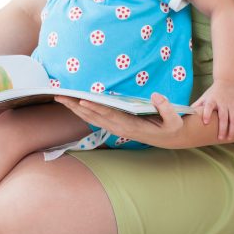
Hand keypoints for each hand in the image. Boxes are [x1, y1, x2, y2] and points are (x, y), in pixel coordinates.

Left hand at [54, 92, 185, 147]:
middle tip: (59, 96)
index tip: (82, 100)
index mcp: (131, 126)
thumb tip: (157, 96)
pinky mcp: (115, 125)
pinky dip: (83, 110)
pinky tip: (74, 104)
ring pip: (92, 118)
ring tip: (61, 98)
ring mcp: (116, 127)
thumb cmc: (171, 126)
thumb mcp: (174, 119)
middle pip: (94, 116)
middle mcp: (120, 128)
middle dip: (76, 106)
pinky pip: (95, 118)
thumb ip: (166, 108)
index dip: (96, 108)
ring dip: (75, 108)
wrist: (170, 137)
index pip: (109, 115)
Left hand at [192, 82, 233, 140]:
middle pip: (223, 116)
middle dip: (222, 128)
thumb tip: (184, 114)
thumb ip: (196, 106)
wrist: (227, 81)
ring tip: (229, 138)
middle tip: (220, 138)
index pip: (209, 106)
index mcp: (212, 100)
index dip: (207, 114)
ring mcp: (233, 104)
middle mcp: (223, 102)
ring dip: (232, 129)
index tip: (205, 122)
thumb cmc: (213, 92)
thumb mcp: (204, 97)